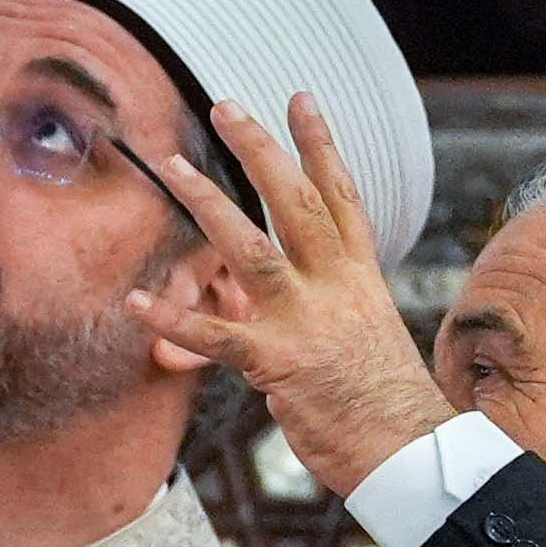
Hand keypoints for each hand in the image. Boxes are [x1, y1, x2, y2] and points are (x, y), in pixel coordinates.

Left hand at [123, 91, 451, 502]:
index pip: (340, 196)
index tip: (300, 97)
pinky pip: (215, 337)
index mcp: (360, 277)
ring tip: (173, 168)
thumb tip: (239, 300)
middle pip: (295, 202)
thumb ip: (297, 311)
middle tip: (224, 105)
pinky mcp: (279, 362)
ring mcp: (308, 321)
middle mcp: (336, 287)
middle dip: (259, 149)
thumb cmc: (379, 401)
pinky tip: (135, 302)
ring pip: (252, 249)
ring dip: (210, 205)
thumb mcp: (351, 339)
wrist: (410, 450)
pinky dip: (173, 320)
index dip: (319, 145)